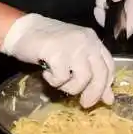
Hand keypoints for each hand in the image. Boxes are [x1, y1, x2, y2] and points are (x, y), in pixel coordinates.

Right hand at [0, 13, 114, 107]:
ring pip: (82, 79)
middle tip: (84, 104)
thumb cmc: (49, 43)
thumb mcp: (73, 55)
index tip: (103, 98)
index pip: (109, 65)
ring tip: (58, 80)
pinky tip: (47, 73)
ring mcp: (73, 46)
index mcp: (92, 40)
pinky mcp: (57, 52)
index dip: (107, 84)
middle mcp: (86, 41)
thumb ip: (90, 72)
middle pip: (100, 74)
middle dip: (94, 93)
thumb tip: (108, 99)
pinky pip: (62, 78)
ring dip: (70, 87)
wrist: (24, 29)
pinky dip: (54, 81)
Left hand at [93, 0, 132, 36]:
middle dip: (104, 17)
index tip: (105, 27)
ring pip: (110, 18)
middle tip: (98, 5)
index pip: (128, 28)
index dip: (118, 33)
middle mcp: (131, 14)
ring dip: (102, 8)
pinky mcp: (119, 7)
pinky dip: (102, 4)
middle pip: (116, 25)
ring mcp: (124, 11)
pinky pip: (108, 11)